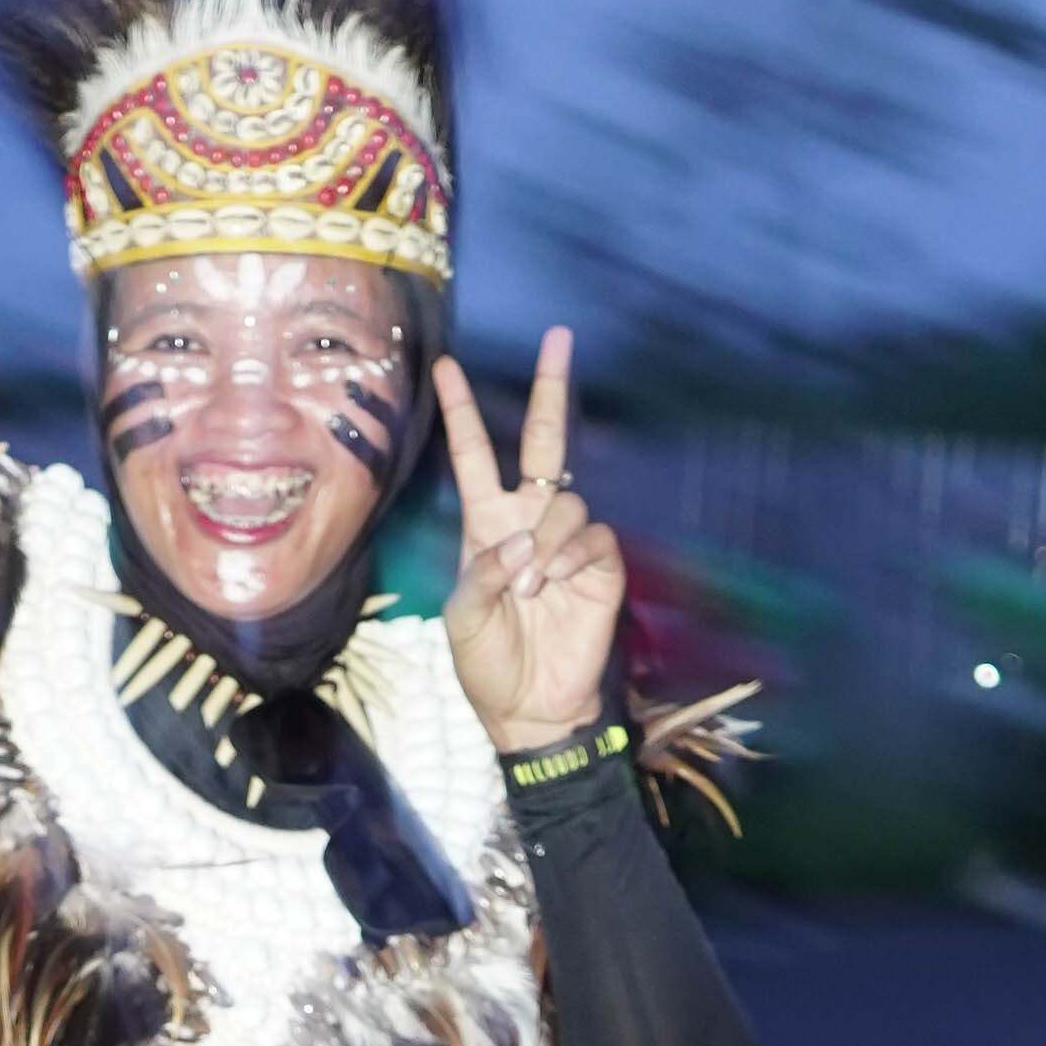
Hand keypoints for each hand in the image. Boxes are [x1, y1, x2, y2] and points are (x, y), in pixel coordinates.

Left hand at [436, 324, 622, 754]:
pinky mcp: (601, 565)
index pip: (474, 456)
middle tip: (558, 337)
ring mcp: (567, 541)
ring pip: (566, 501)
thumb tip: (522, 547)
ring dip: (546, 539)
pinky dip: (573, 555)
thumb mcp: (462, 618)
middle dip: (551, 389)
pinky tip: (557, 581)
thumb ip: (481, 574)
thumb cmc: (487, 663)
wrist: (531, 707)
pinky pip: (593, 536)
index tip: (445, 366)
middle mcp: (529, 521)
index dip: (463, 412)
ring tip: (532, 586)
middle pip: (545, 442)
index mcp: (486, 526)